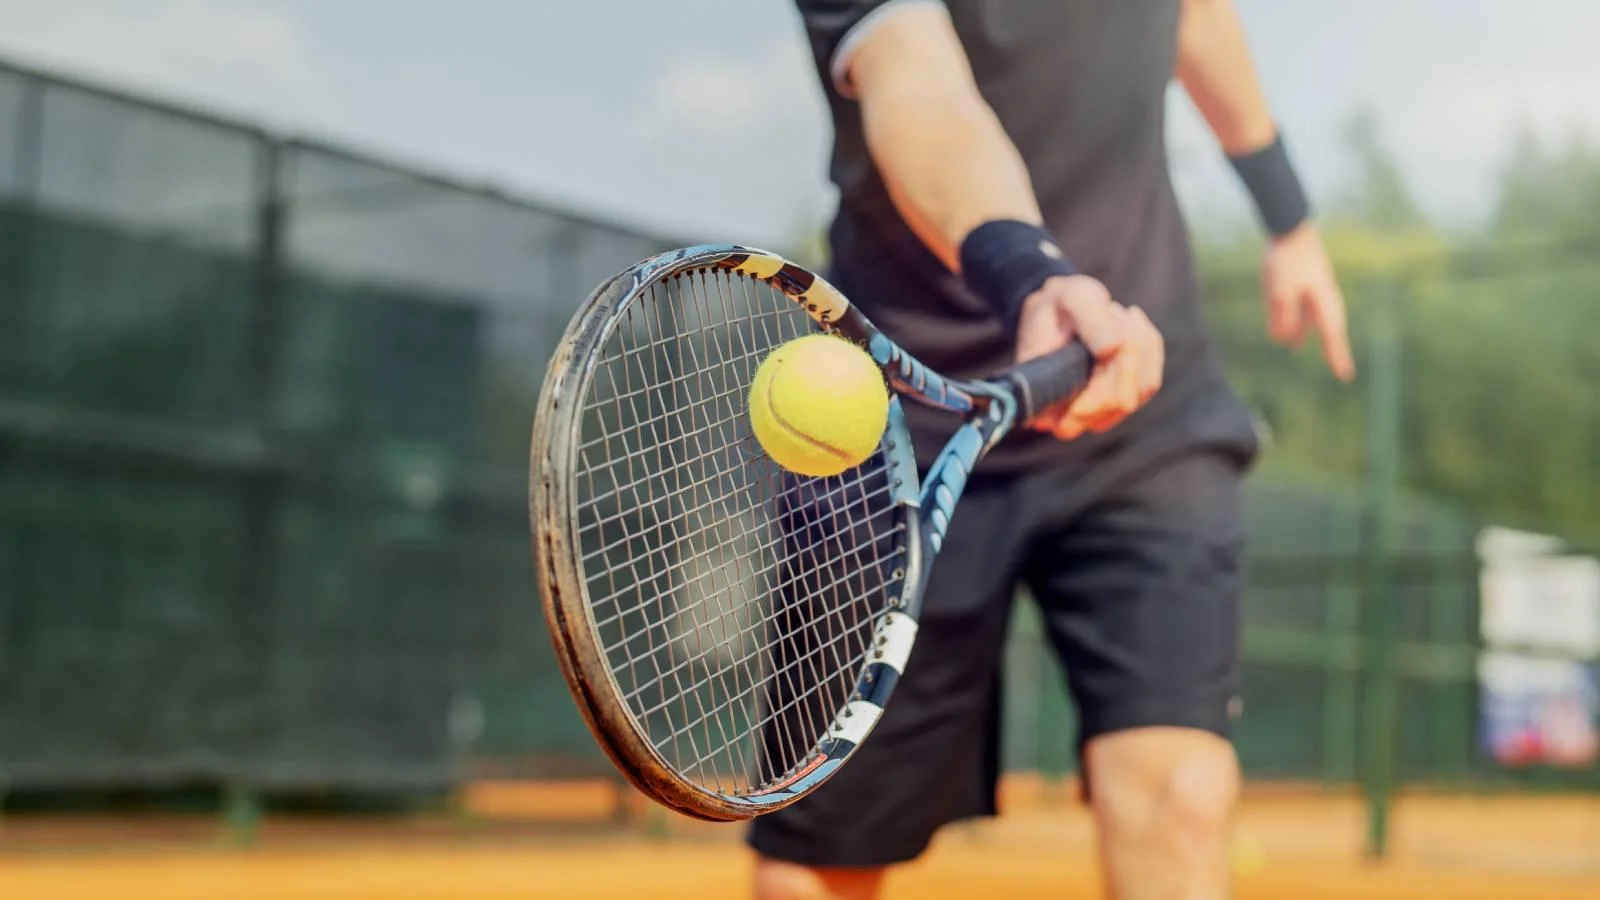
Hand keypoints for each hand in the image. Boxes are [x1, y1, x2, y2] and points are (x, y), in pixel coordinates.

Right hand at [1014, 274, 1163, 440]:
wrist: (1059, 307)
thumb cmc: (1057, 305)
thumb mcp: (1070, 300)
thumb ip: (1090, 321)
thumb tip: (1115, 347)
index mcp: (1041, 402)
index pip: (1084, 409)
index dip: (1107, 373)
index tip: (1111, 328)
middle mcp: (1066, 419)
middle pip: (1121, 400)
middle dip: (1129, 352)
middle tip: (1113, 310)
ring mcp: (1096, 415)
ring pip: (1140, 391)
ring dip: (1139, 345)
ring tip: (1114, 313)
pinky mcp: (1119, 404)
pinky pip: (1150, 382)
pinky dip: (1148, 347)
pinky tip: (1130, 323)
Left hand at [1263, 221, 1354, 380]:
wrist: (1290, 229)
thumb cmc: (1287, 261)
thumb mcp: (1280, 294)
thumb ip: (1284, 319)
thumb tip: (1284, 341)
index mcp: (1322, 302)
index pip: (1332, 337)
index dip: (1338, 357)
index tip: (1345, 376)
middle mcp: (1323, 299)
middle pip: (1328, 330)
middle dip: (1332, 350)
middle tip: (1342, 371)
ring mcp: (1315, 289)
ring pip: (1312, 320)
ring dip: (1308, 335)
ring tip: (1300, 350)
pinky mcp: (1304, 282)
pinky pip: (1304, 309)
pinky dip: (1300, 323)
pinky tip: (1294, 332)